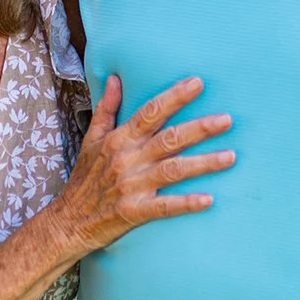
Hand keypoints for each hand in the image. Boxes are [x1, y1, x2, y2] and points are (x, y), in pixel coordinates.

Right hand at [51, 74, 234, 255]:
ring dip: (203, 163)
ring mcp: (131, 186)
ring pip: (173, 170)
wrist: (68, 221)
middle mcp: (127, 159)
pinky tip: (209, 199)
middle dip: (199, 128)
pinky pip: (165, 206)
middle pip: (168, 139)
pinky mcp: (134, 212)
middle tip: (227, 119)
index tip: (198, 83)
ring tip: (231, 156)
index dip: (174, 97)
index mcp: (119, 139)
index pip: (150, 112)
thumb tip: (115, 77)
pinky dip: (186, 203)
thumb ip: (107, 108)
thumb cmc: (84, 178)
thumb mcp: (91, 139)